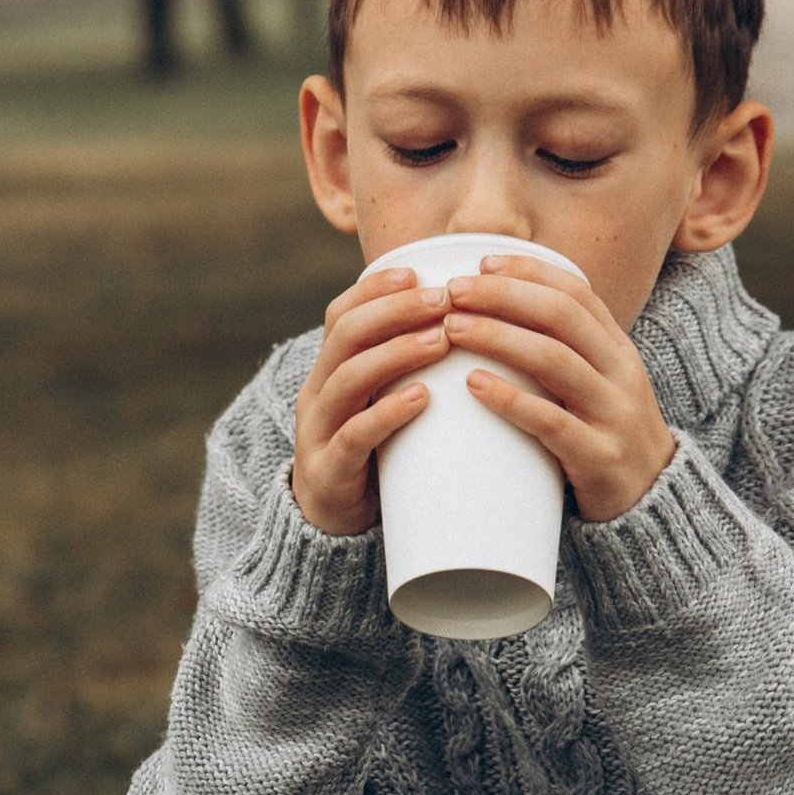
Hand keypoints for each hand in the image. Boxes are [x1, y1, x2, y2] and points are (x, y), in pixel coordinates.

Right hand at [292, 258, 459, 535]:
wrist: (332, 523)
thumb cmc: (374, 452)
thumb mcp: (383, 401)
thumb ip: (410, 367)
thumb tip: (476, 323)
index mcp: (328, 369)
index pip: (340, 313)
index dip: (375, 288)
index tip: (417, 271)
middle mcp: (317, 392)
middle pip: (344, 334)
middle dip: (394, 310)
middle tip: (444, 298)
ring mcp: (318, 431)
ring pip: (347, 377)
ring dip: (396, 352)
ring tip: (441, 340)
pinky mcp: (329, 472)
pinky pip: (354, 436)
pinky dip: (387, 413)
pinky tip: (421, 398)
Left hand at [439, 252, 678, 523]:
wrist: (651, 502)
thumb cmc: (602, 434)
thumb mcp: (594, 383)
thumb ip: (559, 349)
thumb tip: (493, 309)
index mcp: (617, 349)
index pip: (577, 292)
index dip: (530, 272)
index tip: (483, 262)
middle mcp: (621, 373)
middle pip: (562, 316)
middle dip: (504, 296)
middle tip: (454, 291)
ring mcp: (613, 414)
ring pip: (555, 360)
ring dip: (498, 337)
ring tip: (452, 329)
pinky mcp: (600, 458)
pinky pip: (552, 422)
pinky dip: (511, 399)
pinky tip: (473, 385)